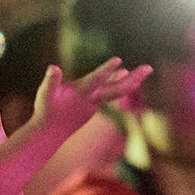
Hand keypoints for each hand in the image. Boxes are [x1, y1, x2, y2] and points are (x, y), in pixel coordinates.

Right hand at [31, 59, 151, 138]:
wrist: (50, 134)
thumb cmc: (46, 111)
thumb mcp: (45, 94)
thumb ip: (51, 80)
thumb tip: (53, 67)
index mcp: (80, 94)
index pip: (96, 80)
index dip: (106, 70)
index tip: (118, 60)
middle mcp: (92, 99)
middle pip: (118, 88)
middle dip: (134, 78)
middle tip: (149, 67)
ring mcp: (95, 103)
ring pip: (117, 90)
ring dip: (131, 80)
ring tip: (144, 70)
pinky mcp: (94, 105)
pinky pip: (110, 92)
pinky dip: (118, 82)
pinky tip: (123, 73)